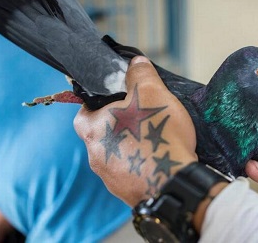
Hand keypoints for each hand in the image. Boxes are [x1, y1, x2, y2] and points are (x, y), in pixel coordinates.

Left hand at [74, 56, 197, 206]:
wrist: (175, 183)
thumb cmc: (158, 135)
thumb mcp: (151, 93)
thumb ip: (140, 74)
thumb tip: (135, 62)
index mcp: (92, 131)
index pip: (82, 112)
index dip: (96, 103)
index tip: (114, 101)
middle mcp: (95, 157)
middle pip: (102, 135)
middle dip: (118, 126)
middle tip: (140, 118)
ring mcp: (110, 179)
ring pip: (116, 156)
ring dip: (129, 148)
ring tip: (152, 141)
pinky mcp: (127, 193)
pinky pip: (130, 174)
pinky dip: (140, 166)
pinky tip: (157, 161)